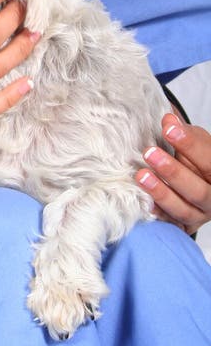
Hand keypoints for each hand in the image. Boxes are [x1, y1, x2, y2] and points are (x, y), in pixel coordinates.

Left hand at [136, 113, 210, 233]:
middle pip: (198, 190)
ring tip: (141, 176)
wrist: (201, 180)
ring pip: (183, 209)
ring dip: (161, 193)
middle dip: (172, 171)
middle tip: (149, 153)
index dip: (190, 144)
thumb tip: (168, 120)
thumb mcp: (197, 142)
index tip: (168, 129)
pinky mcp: (186, 225)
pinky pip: (172, 223)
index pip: (209, 161)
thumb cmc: (198, 158)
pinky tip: (144, 202)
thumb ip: (183, 133)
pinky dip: (158, 213)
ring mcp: (201, 214)